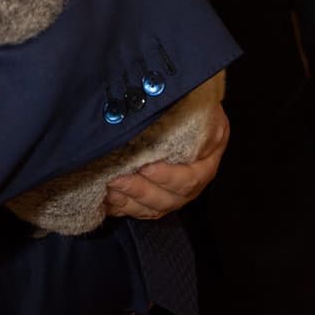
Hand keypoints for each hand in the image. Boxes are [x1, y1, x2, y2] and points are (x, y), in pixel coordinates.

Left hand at [103, 103, 229, 218]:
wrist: (186, 106)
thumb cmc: (192, 105)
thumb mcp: (201, 106)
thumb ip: (194, 118)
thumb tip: (178, 119)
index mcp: (206, 162)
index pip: (189, 178)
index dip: (168, 177)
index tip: (146, 168)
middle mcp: (192, 182)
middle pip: (170, 198)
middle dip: (141, 191)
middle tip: (118, 180)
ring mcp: (175, 192)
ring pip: (154, 208)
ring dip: (130, 201)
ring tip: (110, 190)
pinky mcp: (158, 197)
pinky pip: (142, 209)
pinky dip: (125, 207)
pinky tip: (108, 201)